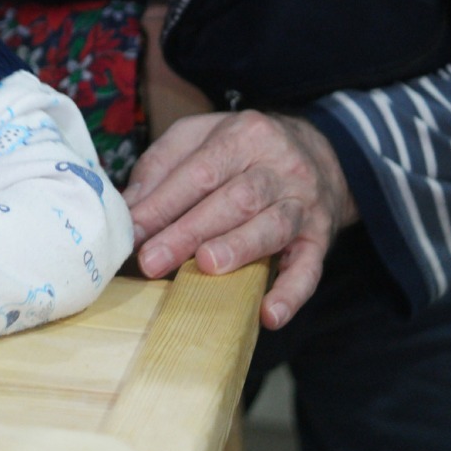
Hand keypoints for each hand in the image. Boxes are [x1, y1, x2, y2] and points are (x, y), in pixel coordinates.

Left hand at [122, 112, 357, 330]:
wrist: (321, 152)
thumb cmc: (243, 150)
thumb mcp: (200, 137)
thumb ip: (162, 166)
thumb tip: (129, 207)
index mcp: (244, 136)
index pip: (201, 171)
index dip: (164, 204)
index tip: (133, 232)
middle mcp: (280, 167)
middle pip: (235, 200)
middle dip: (190, 232)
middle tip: (152, 261)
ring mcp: (305, 203)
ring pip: (273, 226)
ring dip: (238, 249)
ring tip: (206, 268)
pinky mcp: (320, 238)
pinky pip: (310, 267)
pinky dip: (292, 292)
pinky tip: (269, 314)